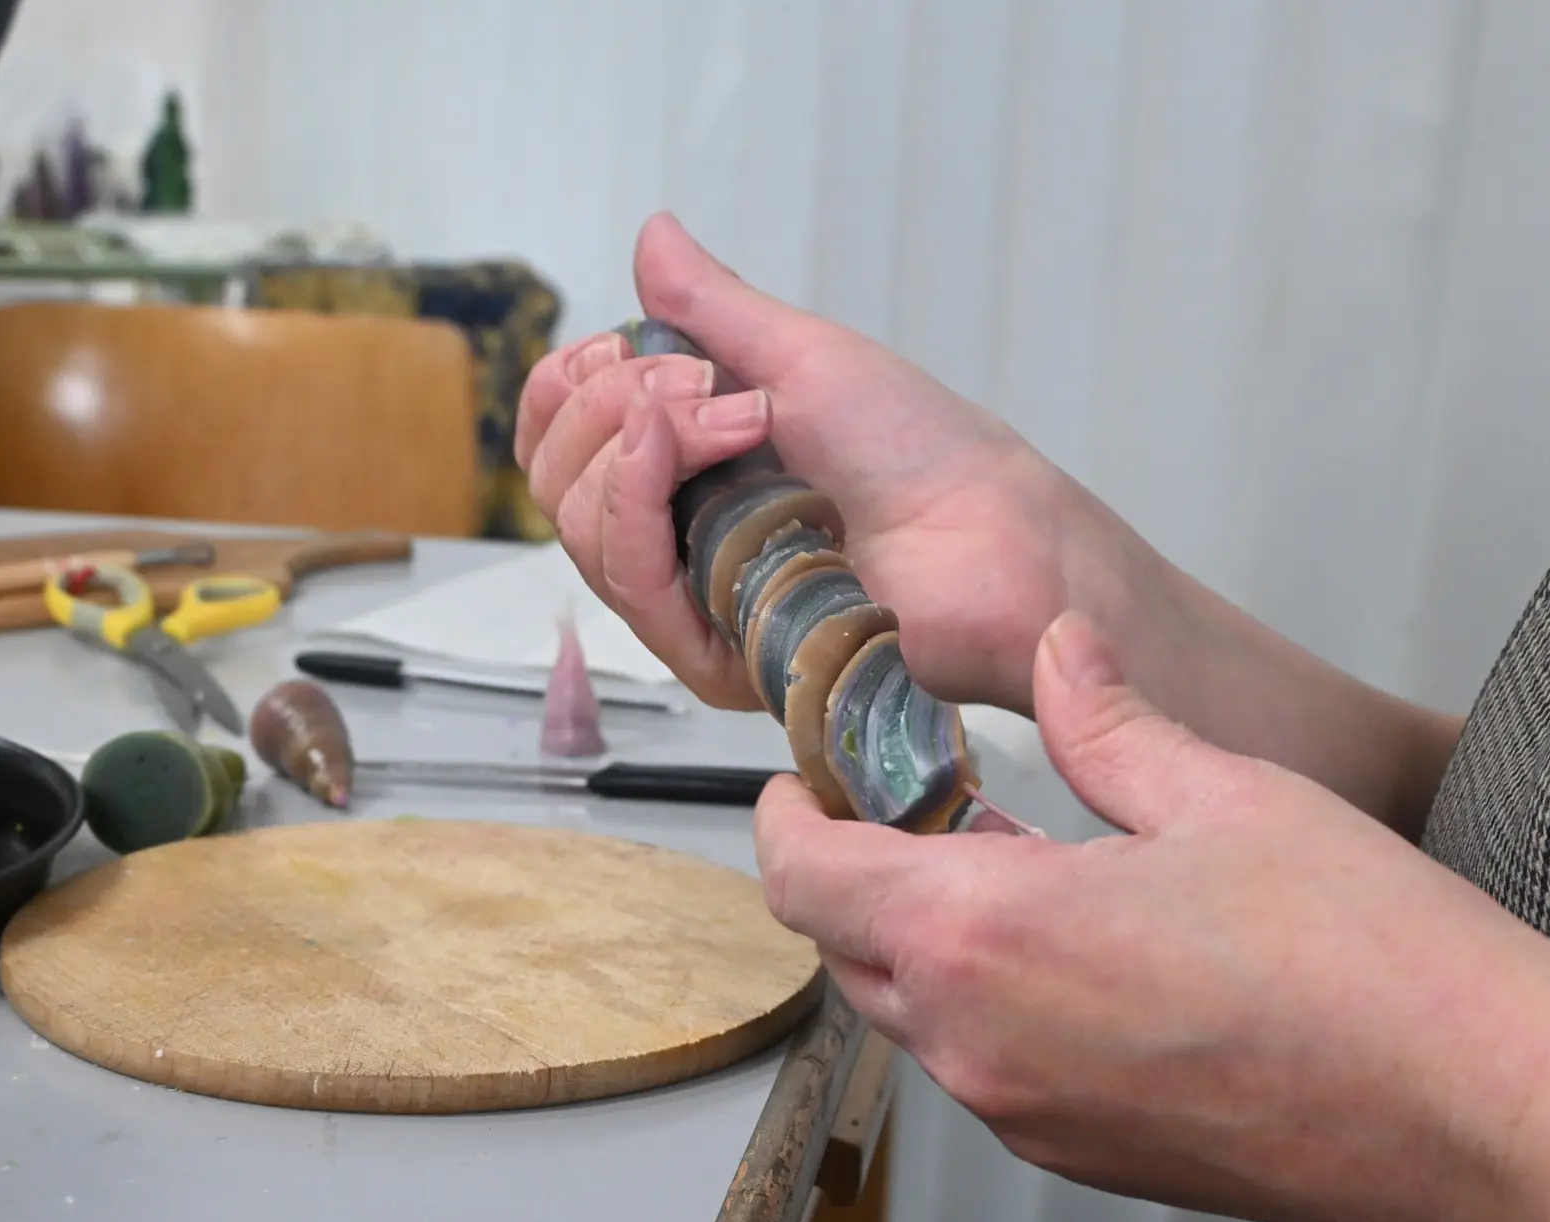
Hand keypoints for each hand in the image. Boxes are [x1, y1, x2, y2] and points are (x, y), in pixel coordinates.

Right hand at [517, 214, 1077, 714]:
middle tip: (702, 382)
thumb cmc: (921, 451)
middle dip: (607, 404)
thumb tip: (653, 236)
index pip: (561, 444)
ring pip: (581, 527)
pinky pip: (630, 580)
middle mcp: (675, 545)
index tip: (629, 345)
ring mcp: (690, 606)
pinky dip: (642, 497)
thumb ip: (710, 309)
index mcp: (685, 477)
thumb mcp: (799, 357)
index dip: (569, 387)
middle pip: (557, 483)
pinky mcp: (712, 657)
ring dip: (635, 442)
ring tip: (736, 413)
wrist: (992, 530)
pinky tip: (690, 450)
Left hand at [755, 612, 1549, 1221]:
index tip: (804, 777)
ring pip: (917, 1018)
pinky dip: (995, 1004)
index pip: (805, 879)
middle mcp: (978, 1046)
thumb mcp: (1224, 793)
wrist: (1470, 1112)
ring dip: (930, 941)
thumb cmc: (1368, 960)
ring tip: (1009, 861)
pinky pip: (989, 1071)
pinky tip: (1080, 948)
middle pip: (846, 953)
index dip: (786, 818)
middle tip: (915, 799)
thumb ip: (1110, 723)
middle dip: (856, 873)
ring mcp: (1024, 1117)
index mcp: (983, 935)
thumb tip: (1059, 655)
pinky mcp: (1080, 1161)